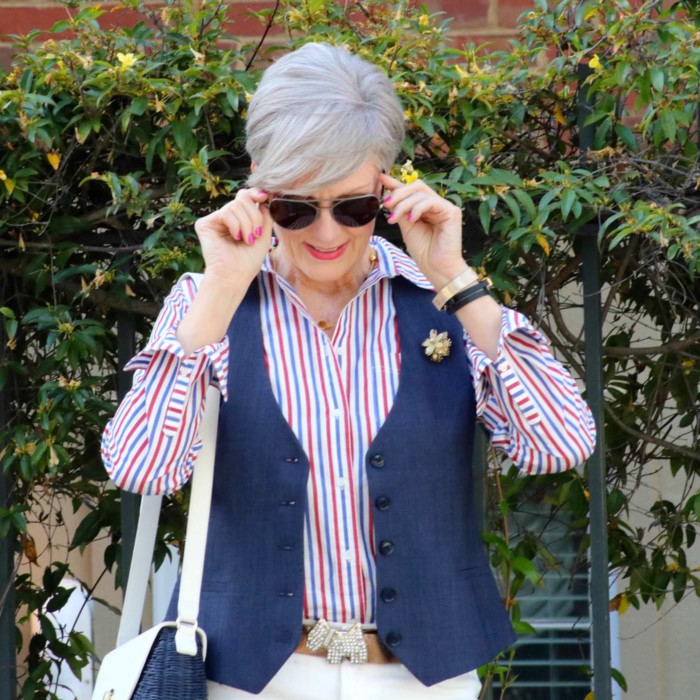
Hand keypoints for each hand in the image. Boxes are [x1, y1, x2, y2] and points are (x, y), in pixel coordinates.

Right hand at [194, 188, 271, 287]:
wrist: (235, 275)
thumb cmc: (249, 260)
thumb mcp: (264, 234)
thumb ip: (265, 214)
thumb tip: (264, 194)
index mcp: (240, 219)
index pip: (246, 197)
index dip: (256, 193)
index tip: (265, 196)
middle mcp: (227, 217)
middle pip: (242, 198)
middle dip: (254, 216)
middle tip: (255, 235)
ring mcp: (215, 220)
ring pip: (236, 205)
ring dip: (247, 224)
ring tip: (246, 240)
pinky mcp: (205, 224)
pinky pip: (226, 212)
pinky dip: (235, 225)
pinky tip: (235, 238)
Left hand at [379, 173, 469, 288]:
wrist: (436, 268)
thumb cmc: (423, 251)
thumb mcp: (406, 227)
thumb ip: (400, 210)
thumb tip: (388, 195)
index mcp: (425, 208)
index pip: (411, 191)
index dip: (396, 184)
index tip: (380, 178)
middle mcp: (436, 205)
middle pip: (416, 186)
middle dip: (398, 193)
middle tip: (386, 204)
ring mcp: (445, 207)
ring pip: (421, 193)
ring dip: (404, 203)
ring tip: (394, 218)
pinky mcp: (452, 212)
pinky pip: (431, 201)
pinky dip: (417, 208)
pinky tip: (411, 219)